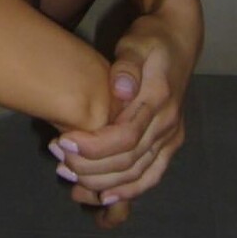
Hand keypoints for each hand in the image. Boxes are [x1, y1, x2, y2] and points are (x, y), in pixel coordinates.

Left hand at [48, 12, 197, 225]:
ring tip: (70, 179)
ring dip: (104, 183)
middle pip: (129, 162)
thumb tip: (121, 88)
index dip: (93, 147)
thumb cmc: (150, 40)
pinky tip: (103, 197)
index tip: (61, 142)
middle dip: (90, 167)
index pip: (125, 137)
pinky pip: (151, 176)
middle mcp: (168, 125)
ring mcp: (171, 138)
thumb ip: (128, 64)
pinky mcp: (170, 144)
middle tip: (58, 160)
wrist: (178, 42)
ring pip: (139, 175)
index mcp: (159, 101)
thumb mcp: (137, 41)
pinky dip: (129, 190)